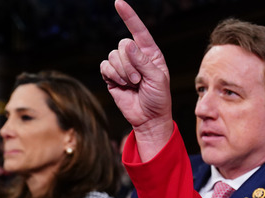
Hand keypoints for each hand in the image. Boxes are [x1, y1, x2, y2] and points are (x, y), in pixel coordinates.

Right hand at [100, 0, 172, 157]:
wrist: (149, 118)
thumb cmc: (159, 99)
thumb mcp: (157, 79)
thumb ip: (144, 62)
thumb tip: (128, 44)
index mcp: (151, 54)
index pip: (140, 31)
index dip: (129, 16)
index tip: (119, 2)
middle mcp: (136, 57)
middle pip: (123, 45)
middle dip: (130, 64)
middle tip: (139, 80)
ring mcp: (123, 66)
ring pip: (113, 56)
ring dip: (123, 72)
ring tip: (133, 84)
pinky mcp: (112, 75)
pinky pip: (105, 67)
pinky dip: (113, 76)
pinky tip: (121, 85)